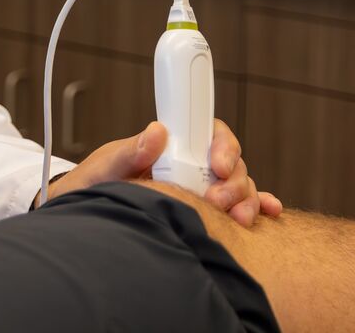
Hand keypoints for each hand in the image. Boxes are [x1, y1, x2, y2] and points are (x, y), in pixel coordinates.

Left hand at [44, 119, 282, 226]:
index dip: (220, 144)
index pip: (207, 133)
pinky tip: (267, 214)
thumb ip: (128, 152)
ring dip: (246, 199)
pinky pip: (240, 209)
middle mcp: (190, 166)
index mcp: (169, 147)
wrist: (87, 224)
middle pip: (229, 163)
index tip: (216, 165)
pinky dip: (259, 208)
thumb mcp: (103, 169)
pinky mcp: (207, 217)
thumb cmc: (93, 190)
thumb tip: (156, 131)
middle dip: (233, 180)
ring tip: (237, 219)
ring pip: (239, 187)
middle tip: (217, 201)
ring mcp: (200, 191)